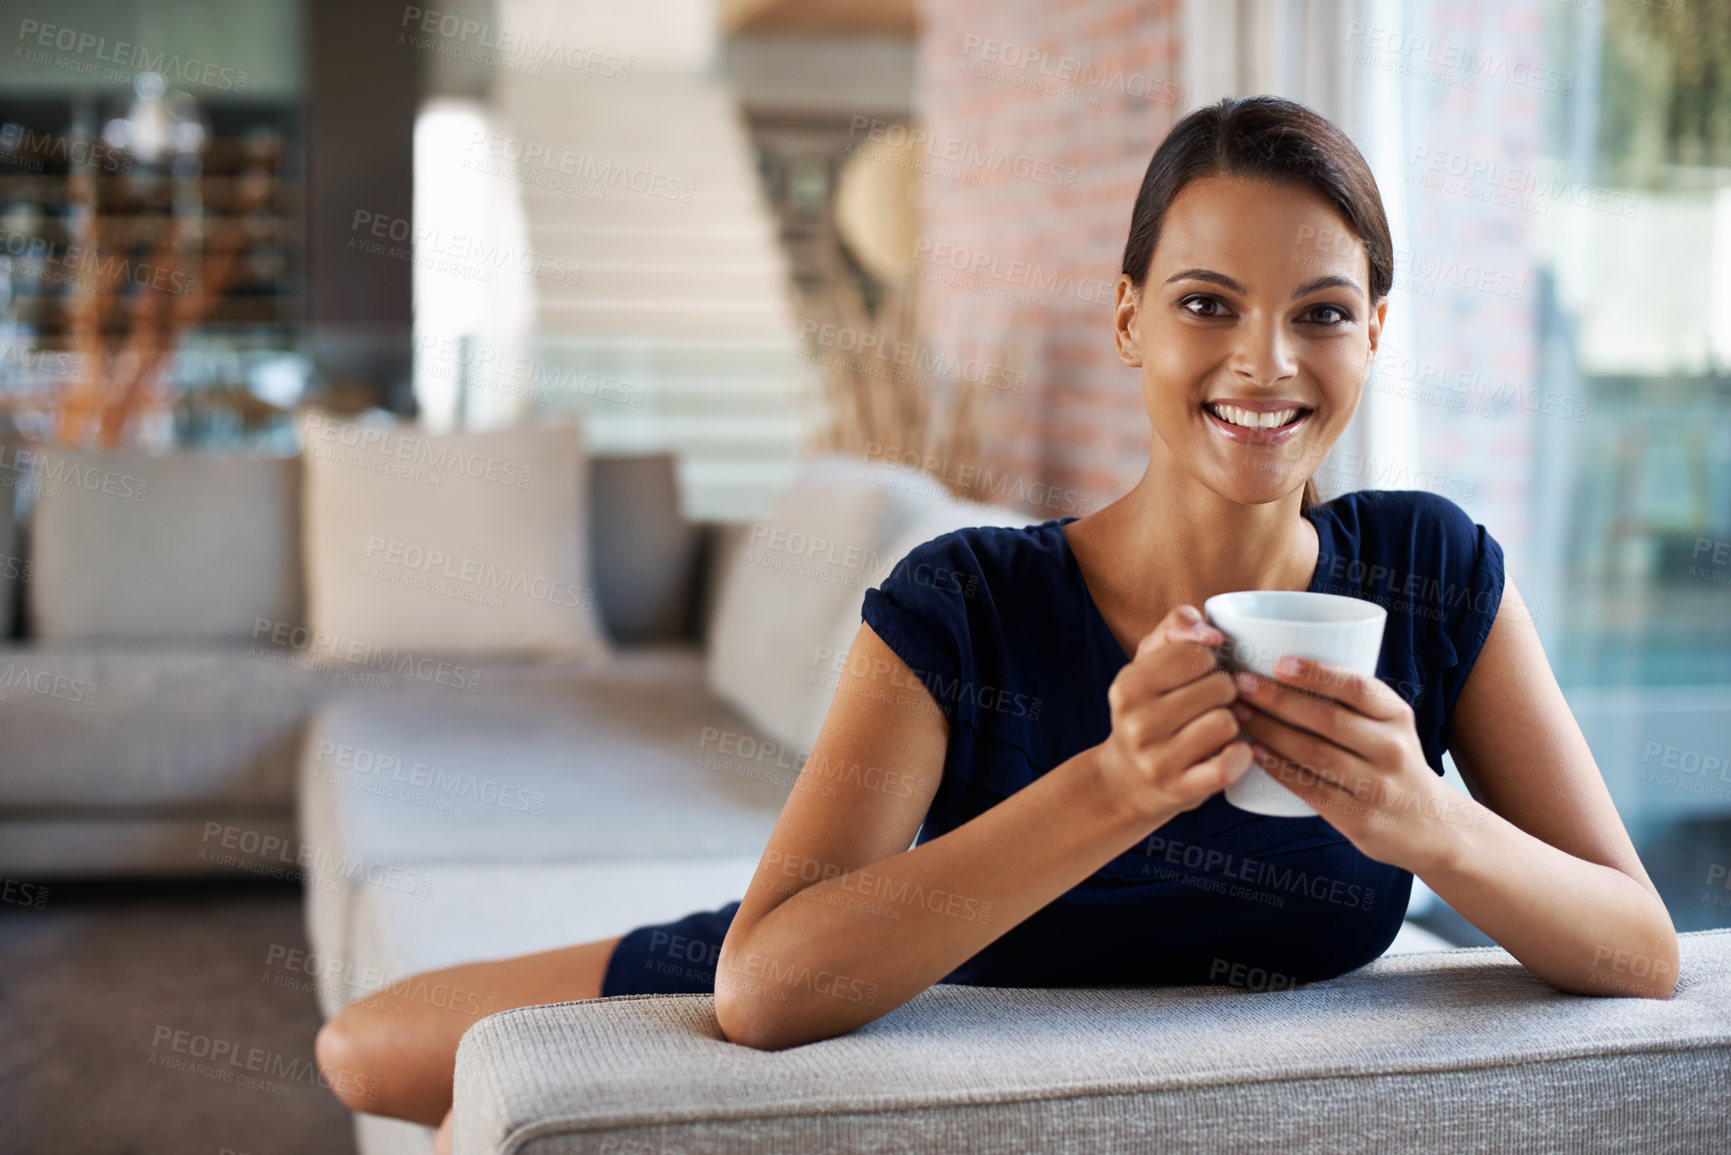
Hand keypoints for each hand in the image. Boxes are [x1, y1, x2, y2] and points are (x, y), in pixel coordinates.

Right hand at [1093, 604, 1255, 822]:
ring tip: (1215, 728)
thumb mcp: (1147, 664)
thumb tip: (1211, 631)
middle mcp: (1137, 723)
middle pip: (1218, 687)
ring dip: (1231, 723)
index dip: (1208, 660)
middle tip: (1210, 704)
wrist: (1125, 781)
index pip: (1194, 653)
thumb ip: (1175, 627)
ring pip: (1226, 722)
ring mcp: (1157, 760)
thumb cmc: (1147, 712)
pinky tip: (1232, 752)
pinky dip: (1240, 756)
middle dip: (1224, 692)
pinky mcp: (1180, 790)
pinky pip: (1230, 764)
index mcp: (1128, 686)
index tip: (1198, 674)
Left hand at [1231, 656, 1477, 870]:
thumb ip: (1350, 700)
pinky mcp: (1360, 818)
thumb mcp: (1388, 725)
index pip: (1358, 688)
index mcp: (1397, 716)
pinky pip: (1312, 789)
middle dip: (1277, 699)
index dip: (1317, 673)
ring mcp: (1378, 786)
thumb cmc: (1390, 760)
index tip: (1278, 662)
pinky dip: (1280, 769)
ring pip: (1314, 754)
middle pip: (1328, 719)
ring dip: (1270, 732)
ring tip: (1239, 715)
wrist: (1428, 824)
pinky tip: (1255, 754)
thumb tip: (1279, 665)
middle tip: (1239, 685)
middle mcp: (1392, 749)